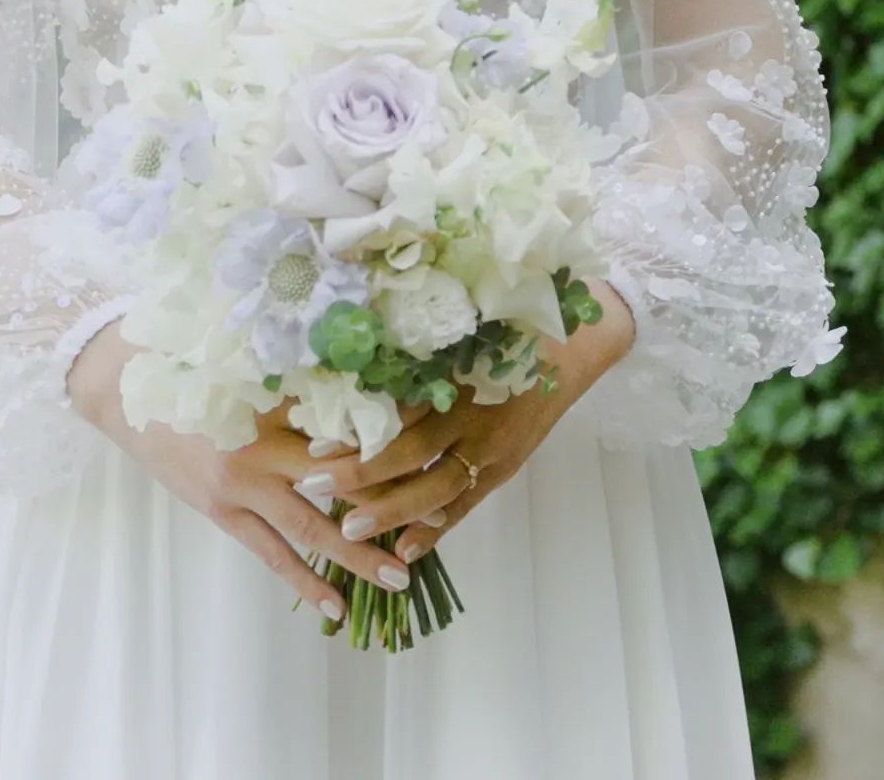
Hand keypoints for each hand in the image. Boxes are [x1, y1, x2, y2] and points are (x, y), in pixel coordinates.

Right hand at [65, 319, 416, 619]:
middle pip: (340, 484)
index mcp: (272, 400)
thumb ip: (298, 374)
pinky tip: (333, 603)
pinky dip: (303, 579)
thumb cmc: (188, 360)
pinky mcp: (221, 510)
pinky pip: (270, 552)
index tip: (433, 450)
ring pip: (310, 528)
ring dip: (356, 555)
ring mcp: (239, 485)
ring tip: (398, 579)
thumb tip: (360, 381)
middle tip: (437, 524)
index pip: (346, 426)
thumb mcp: (245, 358)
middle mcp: (261, 447)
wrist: (122, 386)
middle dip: (388, 506)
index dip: (391, 442)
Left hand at [313, 281, 636, 566]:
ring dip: (392, 511)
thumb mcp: (460, 335)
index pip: (398, 409)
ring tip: (350, 529)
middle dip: (361, 474)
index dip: (358, 428)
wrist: (569, 351)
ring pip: (435, 487)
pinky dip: (437, 529)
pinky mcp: (503, 469)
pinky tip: (407, 550)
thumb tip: (355, 367)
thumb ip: (415, 356)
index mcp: (454, 378)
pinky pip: (466, 504)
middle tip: (314, 486)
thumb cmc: (506, 332)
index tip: (316, 440)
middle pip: (410, 451)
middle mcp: (470, 416)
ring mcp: (490, 448)